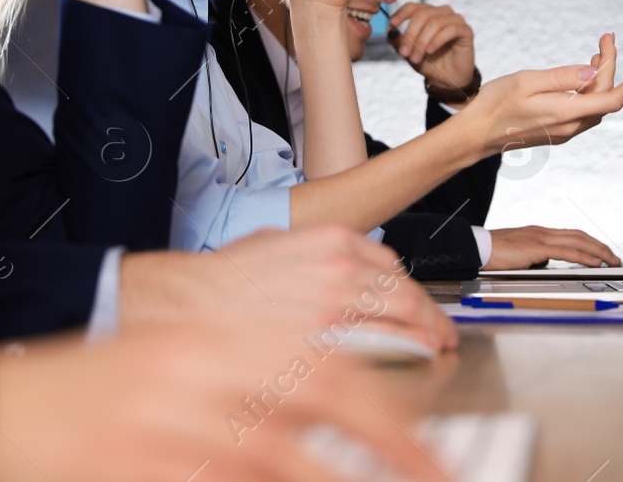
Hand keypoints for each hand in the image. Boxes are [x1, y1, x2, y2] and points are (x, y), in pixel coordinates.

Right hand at [0, 322, 441, 481]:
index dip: (391, 414)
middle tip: (436, 481)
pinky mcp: (133, 466)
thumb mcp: (180, 373)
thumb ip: (257, 393)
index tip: (432, 458)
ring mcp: (161, 428)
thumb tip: (345, 439)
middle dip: (389, 448)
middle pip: (315, 401)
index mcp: (211, 343)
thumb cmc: (93, 398)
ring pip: (275, 460)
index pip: (325, 366)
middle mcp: (192, 376)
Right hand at [121, 226, 457, 353]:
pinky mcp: (319, 346)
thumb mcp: (275, 247)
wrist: (181, 303)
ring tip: (432, 356)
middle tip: (441, 340)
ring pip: (397, 326)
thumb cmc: (220, 282)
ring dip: (421, 341)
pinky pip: (373, 358)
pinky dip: (394, 368)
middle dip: (429, 323)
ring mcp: (332, 308)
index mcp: (329, 242)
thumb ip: (315, 259)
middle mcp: (338, 270)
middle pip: (404, 298)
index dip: (416, 297)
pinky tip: (399, 380)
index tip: (427, 315)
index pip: (392, 269)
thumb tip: (350, 274)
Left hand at [387, 3, 475, 100]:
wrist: (448, 79)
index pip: (412, 7)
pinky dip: (437, 41)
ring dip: (422, 41)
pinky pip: (450, 30)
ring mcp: (455, 20)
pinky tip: (430, 51)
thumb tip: (391, 32)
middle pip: (422, 14)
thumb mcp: (409, 53)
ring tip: (416, 58)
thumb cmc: (430, 63)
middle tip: (404, 53)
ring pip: (434, 22)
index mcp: (428, 14)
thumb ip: (399, 42)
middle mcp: (442, 13)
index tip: (391, 26)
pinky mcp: (466, 30)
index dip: (401, 14)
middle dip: (410, 35)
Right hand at [461, 33, 622, 157]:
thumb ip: (563, 76)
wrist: (476, 134)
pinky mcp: (557, 132)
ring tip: (597, 55)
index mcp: (565, 113)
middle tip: (605, 40)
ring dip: (601, 81)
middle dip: (610, 68)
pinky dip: (589, 92)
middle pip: (605, 98)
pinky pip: (584, 111)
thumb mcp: (527, 81)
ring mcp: (565, 132)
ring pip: (596, 105)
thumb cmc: (496, 104)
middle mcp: (570, 127)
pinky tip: (583, 78)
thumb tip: (593, 71)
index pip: (612, 99)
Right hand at [487, 226, 620, 268]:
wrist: (478, 247)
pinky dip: (584, 256)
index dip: (589, 242)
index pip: (571, 235)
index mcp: (539, 233)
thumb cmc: (493, 252)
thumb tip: (545, 263)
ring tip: (611, 259)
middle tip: (613, 256)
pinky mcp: (537, 248)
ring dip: (598, 250)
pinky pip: (567, 252)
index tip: (601, 251)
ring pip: (578, 241)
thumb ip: (534, 256)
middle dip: (599, 246)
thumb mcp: (519, 254)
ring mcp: (540, 238)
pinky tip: (595, 262)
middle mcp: (543, 232)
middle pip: (579, 235)